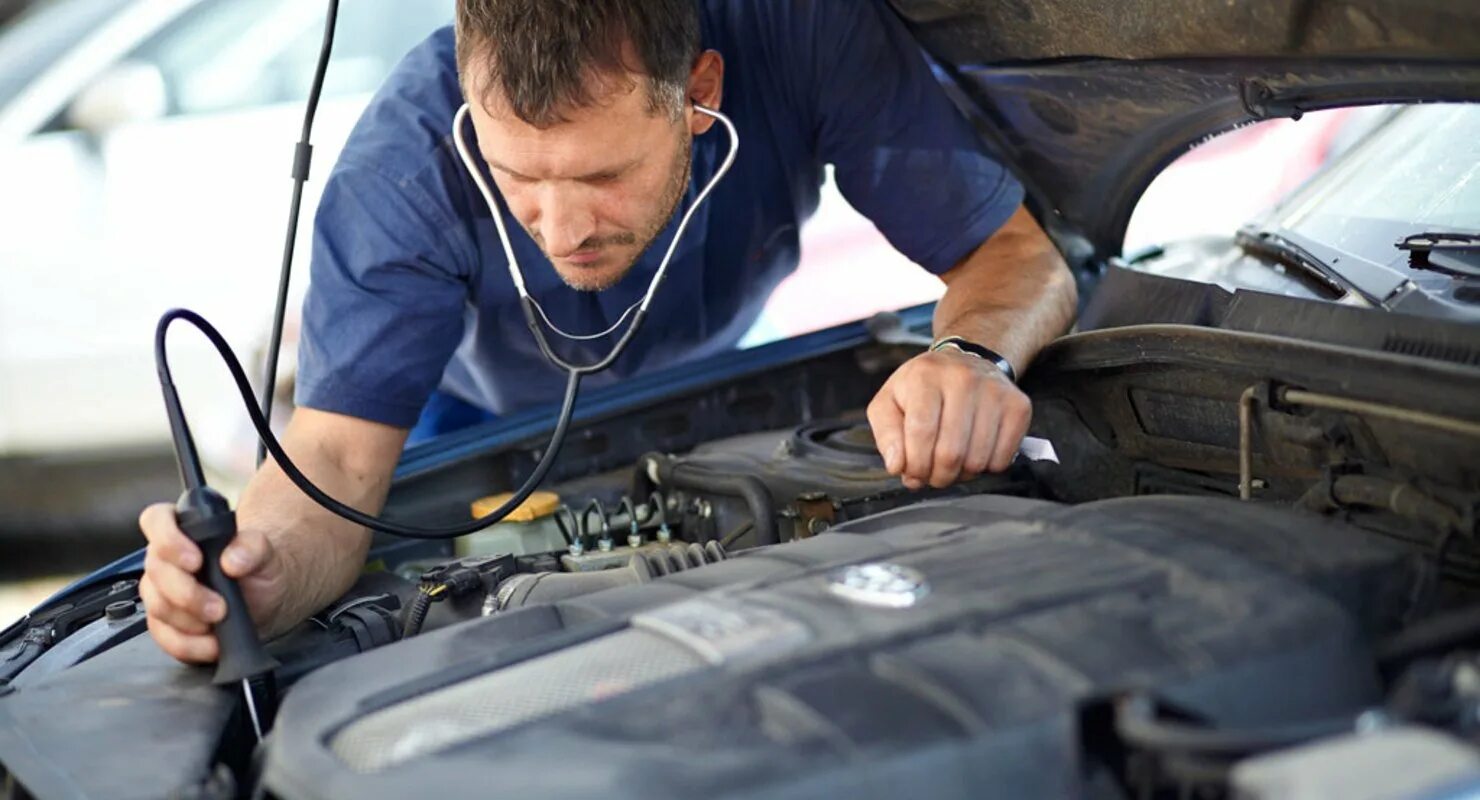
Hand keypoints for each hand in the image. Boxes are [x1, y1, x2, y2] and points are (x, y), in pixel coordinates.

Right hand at [137, 503, 284, 663]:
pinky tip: (211, 644)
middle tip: (219, 606)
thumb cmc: (258, 568)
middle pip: (156, 572)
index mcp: (183, 530)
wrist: (266, 598)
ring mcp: (161, 592)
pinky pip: (165, 637)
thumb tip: (232, 560)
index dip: (168, 539)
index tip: (194, 561)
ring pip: (158, 607)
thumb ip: (252, 547)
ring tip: (220, 622)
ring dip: (190, 620)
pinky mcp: (165, 624)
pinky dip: (189, 644)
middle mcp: (165, 560)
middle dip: (187, 593)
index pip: (157, 520)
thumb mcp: (265, 551)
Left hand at [867, 349, 1030, 488]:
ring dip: (961, 475)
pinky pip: (1002, 459)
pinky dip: (985, 468)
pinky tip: (973, 453)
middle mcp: (963, 378)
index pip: (921, 432)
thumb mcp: (889, 402)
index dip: (915, 464)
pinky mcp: (1018, 406)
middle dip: (937, 476)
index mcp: (925, 376)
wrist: (965, 362)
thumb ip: (886, 434)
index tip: (911, 473)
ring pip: (977, 460)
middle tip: (931, 474)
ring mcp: (995, 391)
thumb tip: (897, 465)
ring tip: (951, 462)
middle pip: (951, 452)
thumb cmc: (923, 388)